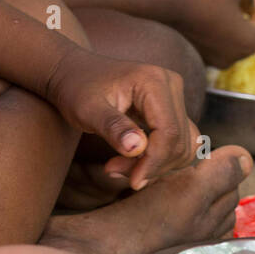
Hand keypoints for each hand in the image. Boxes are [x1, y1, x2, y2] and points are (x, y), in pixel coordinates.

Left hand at [45, 46, 197, 189]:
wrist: (72, 72)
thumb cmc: (76, 88)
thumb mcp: (87, 109)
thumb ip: (113, 127)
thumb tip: (137, 148)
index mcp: (154, 81)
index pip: (169, 132)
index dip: (154, 162)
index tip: (133, 182)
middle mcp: (171, 86)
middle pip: (178, 141)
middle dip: (151, 164)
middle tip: (114, 170)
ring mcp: (175, 97)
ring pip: (182, 146)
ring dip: (155, 165)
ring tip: (119, 164)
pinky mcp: (172, 109)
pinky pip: (178, 143)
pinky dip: (159, 159)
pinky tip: (132, 160)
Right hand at [153, 0, 254, 67]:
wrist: (165, 3)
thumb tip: (249, 1)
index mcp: (248, 42)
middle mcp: (233, 58)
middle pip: (245, 38)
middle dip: (245, 21)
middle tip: (242, 5)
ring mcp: (213, 61)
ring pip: (228, 43)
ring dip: (230, 28)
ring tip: (224, 11)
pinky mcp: (197, 59)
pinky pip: (212, 46)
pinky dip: (214, 34)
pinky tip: (207, 19)